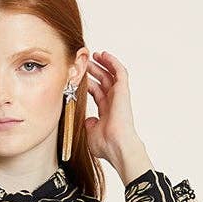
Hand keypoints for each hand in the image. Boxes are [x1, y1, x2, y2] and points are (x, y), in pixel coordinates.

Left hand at [82, 50, 150, 182]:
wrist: (117, 146)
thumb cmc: (106, 145)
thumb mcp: (91, 133)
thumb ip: (88, 125)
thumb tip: (88, 120)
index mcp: (107, 112)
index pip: (97, 93)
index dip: (89, 84)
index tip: (79, 77)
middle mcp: (114, 103)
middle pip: (103, 82)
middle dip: (94, 71)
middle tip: (84, 62)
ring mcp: (119, 96)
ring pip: (111, 74)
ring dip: (102, 64)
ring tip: (94, 55)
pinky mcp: (123, 91)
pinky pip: (120, 72)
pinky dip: (112, 62)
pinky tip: (104, 55)